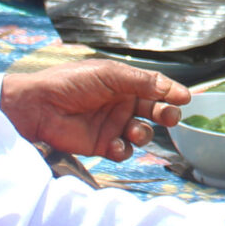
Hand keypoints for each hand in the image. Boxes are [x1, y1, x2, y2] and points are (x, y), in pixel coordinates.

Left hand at [0, 60, 190, 159]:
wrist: (40, 106)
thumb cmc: (71, 83)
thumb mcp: (109, 74)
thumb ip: (141, 82)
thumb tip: (171, 89)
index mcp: (124, 83)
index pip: (155, 89)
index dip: (171, 93)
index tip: (185, 98)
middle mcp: (122, 104)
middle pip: (155, 112)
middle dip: (166, 114)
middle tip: (170, 117)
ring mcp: (113, 125)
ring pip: (142, 134)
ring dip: (143, 134)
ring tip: (133, 131)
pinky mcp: (102, 145)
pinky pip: (124, 151)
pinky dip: (123, 150)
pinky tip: (114, 144)